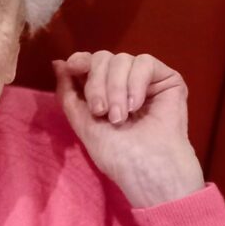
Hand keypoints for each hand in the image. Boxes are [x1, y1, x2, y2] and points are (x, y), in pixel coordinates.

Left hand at [51, 51, 205, 207]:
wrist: (147, 167)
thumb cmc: (116, 153)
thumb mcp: (82, 122)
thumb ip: (68, 93)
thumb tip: (57, 62)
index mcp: (102, 91)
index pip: (88, 62)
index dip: (80, 61)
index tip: (73, 68)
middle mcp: (122, 82)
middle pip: (102, 58)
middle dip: (96, 85)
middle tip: (101, 112)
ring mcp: (145, 80)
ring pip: (121, 59)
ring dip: (116, 89)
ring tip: (120, 117)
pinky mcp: (167, 79)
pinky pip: (144, 62)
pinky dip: (135, 83)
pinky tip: (136, 106)